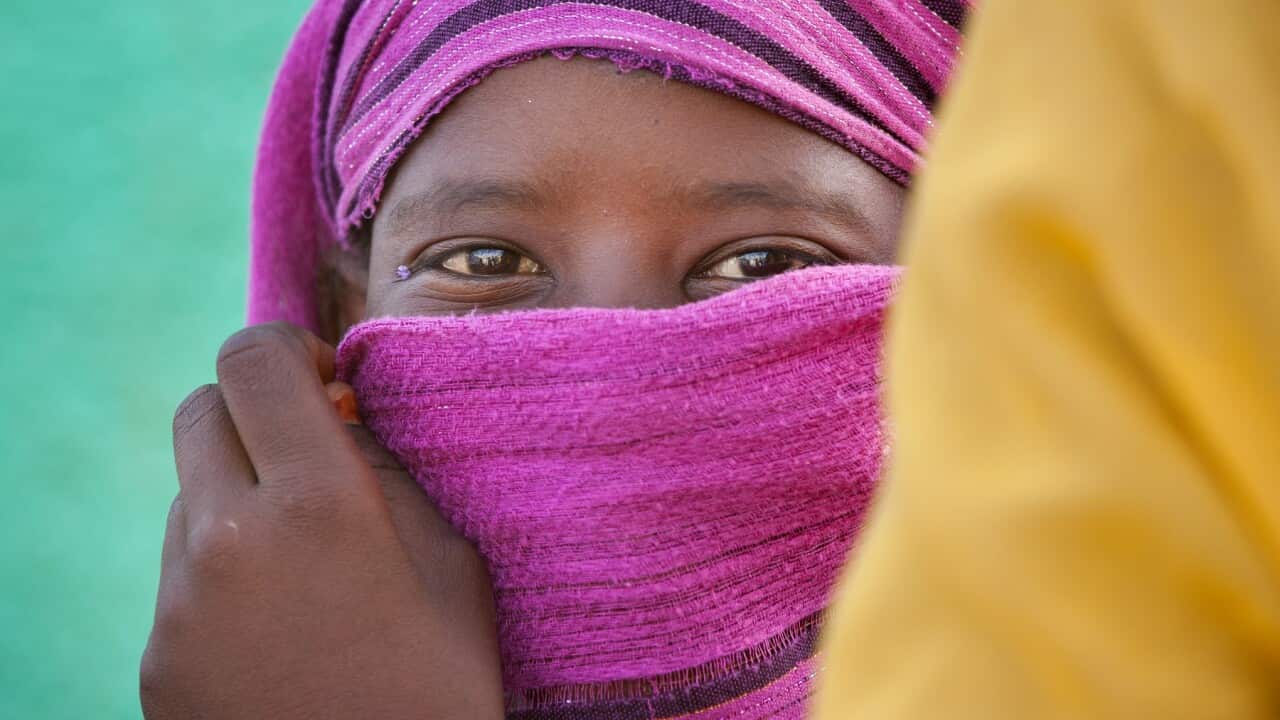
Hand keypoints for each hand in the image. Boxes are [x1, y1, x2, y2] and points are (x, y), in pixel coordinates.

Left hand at [140, 323, 502, 718]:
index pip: (251, 359)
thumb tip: (334, 410)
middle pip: (201, 411)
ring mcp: (177, 607)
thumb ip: (384, 468)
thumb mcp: (453, 558)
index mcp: (317, 503)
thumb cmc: (448, 680)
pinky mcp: (155, 659)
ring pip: (186, 493)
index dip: (287, 350)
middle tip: (310, 455)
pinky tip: (276, 617)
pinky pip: (177, 574)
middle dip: (254, 413)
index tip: (325, 382)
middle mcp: (227, 541)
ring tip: (302, 557)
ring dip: (235, 494)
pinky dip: (219, 568)